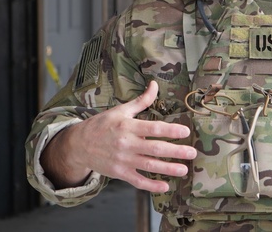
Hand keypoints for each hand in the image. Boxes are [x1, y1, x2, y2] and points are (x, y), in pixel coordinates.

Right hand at [42, 80, 196, 192]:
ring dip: (168, 169)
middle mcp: (126, 144)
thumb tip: (154, 84)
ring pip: (149, 166)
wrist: (79, 145)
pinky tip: (165, 186)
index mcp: (128, 126)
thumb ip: (141, 101)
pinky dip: (151, 185)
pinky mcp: (120, 173)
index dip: (170, 130)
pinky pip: (138, 181)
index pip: (153, 128)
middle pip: (155, 148)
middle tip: (192, 153)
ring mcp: (123, 160)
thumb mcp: (120, 110)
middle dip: (176, 151)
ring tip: (184, 169)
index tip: (185, 131)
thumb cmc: (102, 125)